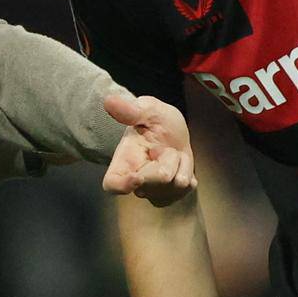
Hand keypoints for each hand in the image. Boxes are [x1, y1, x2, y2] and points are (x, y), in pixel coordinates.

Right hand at [102, 92, 196, 206]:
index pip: (112, 184)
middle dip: (169, 158)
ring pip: (175, 184)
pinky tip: (180, 163)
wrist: (173, 133)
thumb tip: (109, 100)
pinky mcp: (170, 196)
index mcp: (123, 162)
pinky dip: (188, 170)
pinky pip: (187, 188)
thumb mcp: (148, 110)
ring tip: (172, 153)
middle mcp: (135, 182)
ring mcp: (153, 192)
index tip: (138, 177)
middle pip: (158, 180)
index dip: (123, 186)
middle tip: (165, 146)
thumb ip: (130, 110)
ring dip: (181, 163)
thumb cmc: (156, 121)